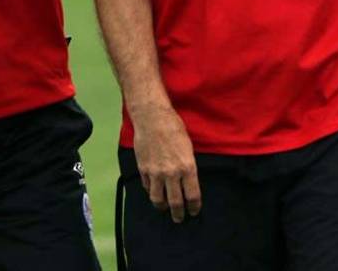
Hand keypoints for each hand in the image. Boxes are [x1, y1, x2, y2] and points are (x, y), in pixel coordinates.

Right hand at [131, 105, 201, 221]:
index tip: (194, 211)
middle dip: (179, 214)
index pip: (193, 196)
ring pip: (158, 199)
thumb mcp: (188, 148)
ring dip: (162, 207)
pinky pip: (147, 187)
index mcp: (187, 168)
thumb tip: (186, 182)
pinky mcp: (143, 169)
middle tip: (179, 218)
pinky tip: (154, 191)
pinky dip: (151, 191)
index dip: (194, 207)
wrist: (152, 118)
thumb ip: (188, 167)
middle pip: (176, 202)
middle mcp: (172, 173)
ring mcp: (155, 172)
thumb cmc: (173, 128)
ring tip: (164, 209)